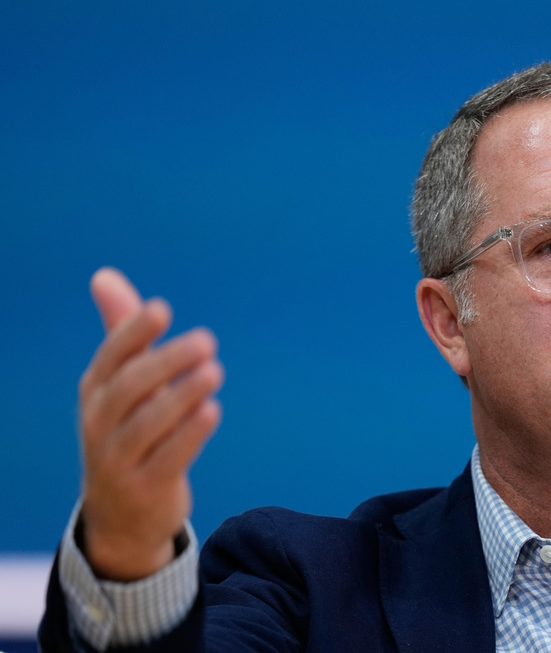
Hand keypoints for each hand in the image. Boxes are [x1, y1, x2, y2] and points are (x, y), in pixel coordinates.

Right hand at [77, 268, 223, 580]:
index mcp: (96, 392)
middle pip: (130, 387)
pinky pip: (169, 458)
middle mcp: (101, 423)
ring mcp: (120, 459)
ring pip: (149, 423)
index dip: (133, 332)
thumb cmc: (126, 431)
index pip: (111, 357)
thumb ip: (122, 333)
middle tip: (207, 341)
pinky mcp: (147, 487)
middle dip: (167, 361)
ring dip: (183, 395)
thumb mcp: (119, 386)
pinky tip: (212, 411)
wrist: (120, 515)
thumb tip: (103, 275)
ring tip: (215, 371)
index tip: (163, 309)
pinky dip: (190, 434)